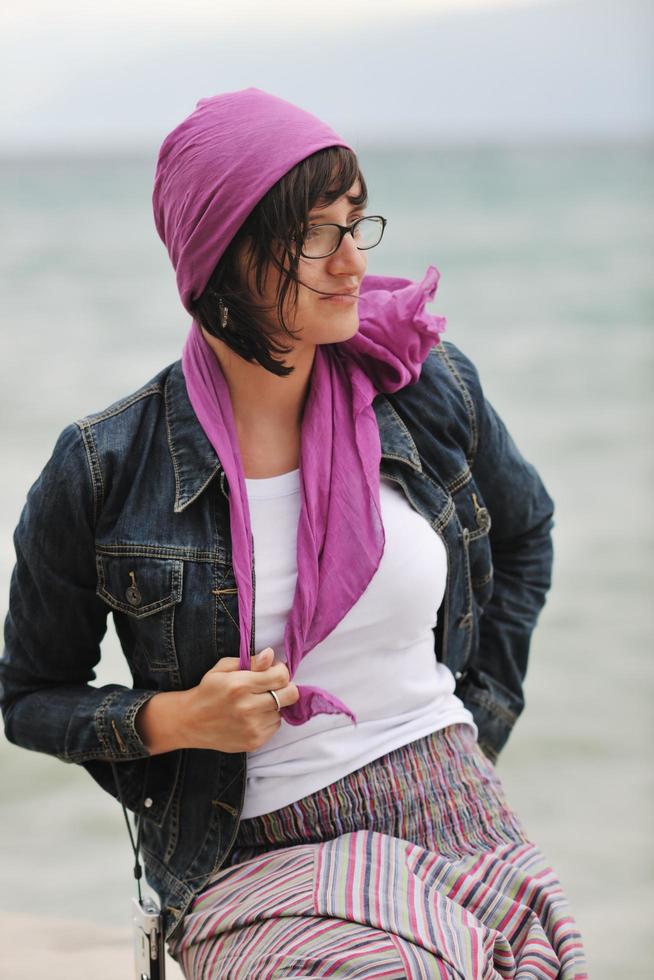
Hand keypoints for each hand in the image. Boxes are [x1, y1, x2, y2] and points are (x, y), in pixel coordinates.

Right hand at [185, 647, 299, 752]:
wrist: (190, 722)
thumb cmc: (207, 691)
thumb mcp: (223, 668)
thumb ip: (250, 661)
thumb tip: (271, 655)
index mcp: (240, 685)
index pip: (281, 677)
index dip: (281, 670)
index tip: (273, 670)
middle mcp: (248, 708)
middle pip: (291, 695)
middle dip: (285, 687)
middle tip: (272, 686)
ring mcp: (252, 728)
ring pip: (282, 711)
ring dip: (274, 704)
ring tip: (256, 702)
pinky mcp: (254, 742)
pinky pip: (275, 726)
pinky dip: (268, 718)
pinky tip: (253, 715)